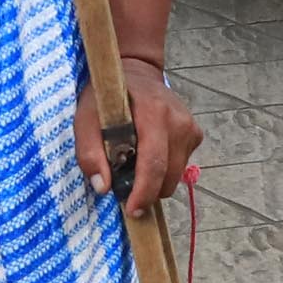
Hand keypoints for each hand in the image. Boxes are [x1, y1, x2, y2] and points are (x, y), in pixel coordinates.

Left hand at [79, 57, 200, 221]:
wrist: (136, 72)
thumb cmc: (108, 95)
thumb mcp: (86, 117)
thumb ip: (89, 151)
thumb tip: (102, 187)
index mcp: (154, 113)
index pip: (154, 163)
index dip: (143, 192)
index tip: (131, 210)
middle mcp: (180, 121)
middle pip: (168, 175)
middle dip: (147, 191)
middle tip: (124, 187)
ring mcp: (191, 128)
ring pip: (176, 175)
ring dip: (155, 180)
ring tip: (134, 164)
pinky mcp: (196, 134)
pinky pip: (180, 165)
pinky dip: (164, 168)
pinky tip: (148, 152)